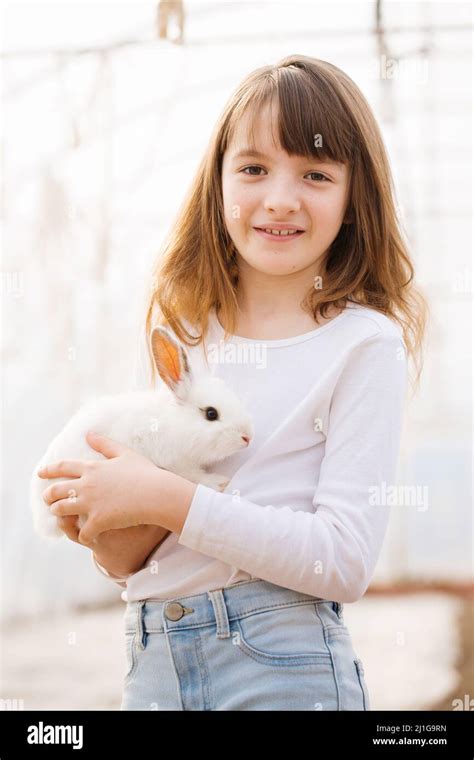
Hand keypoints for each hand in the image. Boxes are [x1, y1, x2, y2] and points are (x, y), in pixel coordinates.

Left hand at [38, 432, 165, 543]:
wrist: (157, 494)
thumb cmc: (145, 473)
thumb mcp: (125, 454)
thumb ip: (105, 444)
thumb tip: (89, 433)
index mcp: (92, 468)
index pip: (63, 467)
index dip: (49, 470)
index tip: (40, 473)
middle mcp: (87, 485)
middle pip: (56, 491)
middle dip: (48, 496)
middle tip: (47, 499)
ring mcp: (90, 503)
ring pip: (61, 510)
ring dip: (59, 514)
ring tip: (61, 516)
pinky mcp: (98, 520)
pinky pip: (82, 532)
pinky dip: (83, 535)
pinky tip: (86, 535)